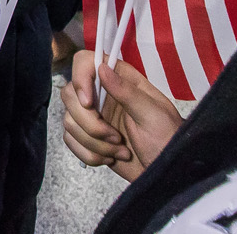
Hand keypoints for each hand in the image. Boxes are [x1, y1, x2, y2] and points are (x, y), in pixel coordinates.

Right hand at [60, 50, 183, 181]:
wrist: (167, 174)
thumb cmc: (167, 141)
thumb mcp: (153, 115)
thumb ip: (127, 92)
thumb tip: (102, 68)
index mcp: (121, 80)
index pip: (86, 62)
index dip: (80, 78)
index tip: (88, 103)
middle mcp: (102, 95)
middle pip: (70, 94)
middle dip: (88, 122)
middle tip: (115, 137)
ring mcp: (93, 117)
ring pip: (69, 121)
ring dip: (94, 143)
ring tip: (120, 150)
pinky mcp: (87, 139)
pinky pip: (70, 141)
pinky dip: (89, 154)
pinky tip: (110, 159)